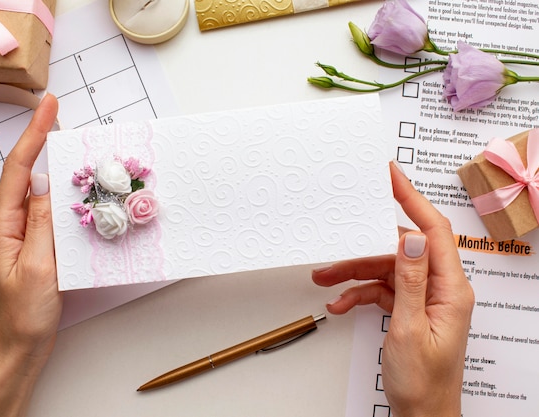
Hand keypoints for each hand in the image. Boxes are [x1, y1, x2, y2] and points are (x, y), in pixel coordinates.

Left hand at [0, 94, 61, 416]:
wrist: (19, 347)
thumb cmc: (21, 314)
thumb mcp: (36, 268)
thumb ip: (43, 225)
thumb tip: (51, 187)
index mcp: (2, 225)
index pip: (17, 169)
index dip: (33, 134)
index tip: (48, 106)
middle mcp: (11, 224)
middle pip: (29, 175)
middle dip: (48, 146)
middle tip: (73, 126)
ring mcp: (25, 235)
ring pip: (45, 195)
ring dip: (64, 177)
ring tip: (86, 162)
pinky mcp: (39, 247)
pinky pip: (54, 216)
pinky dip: (70, 203)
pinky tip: (85, 201)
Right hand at [312, 162, 473, 416]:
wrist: (421, 413)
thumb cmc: (423, 381)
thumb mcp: (410, 328)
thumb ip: (410, 280)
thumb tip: (410, 238)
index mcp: (451, 289)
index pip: (434, 231)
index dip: (412, 198)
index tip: (391, 175)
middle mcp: (440, 288)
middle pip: (399, 250)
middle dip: (362, 250)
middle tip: (335, 246)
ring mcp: (424, 298)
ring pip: (385, 269)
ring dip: (354, 274)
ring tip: (325, 280)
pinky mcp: (410, 307)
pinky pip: (381, 288)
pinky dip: (359, 293)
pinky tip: (340, 303)